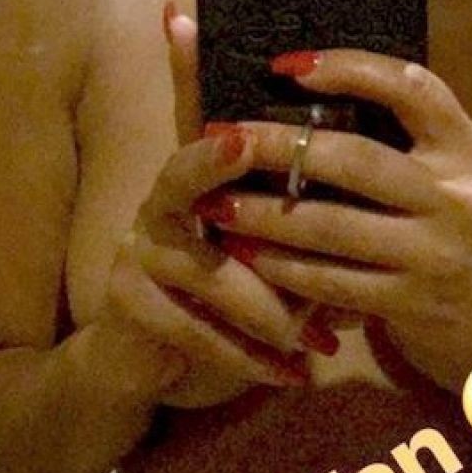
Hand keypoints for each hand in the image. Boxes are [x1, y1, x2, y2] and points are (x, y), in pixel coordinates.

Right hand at [99, 8, 320, 409]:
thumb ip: (279, 181)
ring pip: (214, 274)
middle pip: (191, 185)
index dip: (205, 97)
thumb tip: (339, 131)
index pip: (198, 118)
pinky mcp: (132, 308)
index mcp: (194, 171)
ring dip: (273, 309)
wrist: (142, 354)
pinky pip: (202, 333)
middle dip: (249, 208)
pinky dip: (254, 359)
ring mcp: (137, 254)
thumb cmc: (218, 280)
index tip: (243, 124)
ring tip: (323, 335)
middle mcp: (158, 202)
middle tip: (296, 227)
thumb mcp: (249, 229)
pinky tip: (295, 374)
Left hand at [196, 49, 471, 393]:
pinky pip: (335, 282)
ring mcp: (438, 252)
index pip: (411, 86)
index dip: (348, 68)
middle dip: (275, 145)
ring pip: (332, 225)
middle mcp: (459, 194)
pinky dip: (287, 271)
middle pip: (353, 157)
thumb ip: (425, 160)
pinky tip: (250, 260)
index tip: (289, 64)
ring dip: (265, 214)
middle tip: (219, 135)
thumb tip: (333, 122)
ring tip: (215, 203)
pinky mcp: (416, 305)